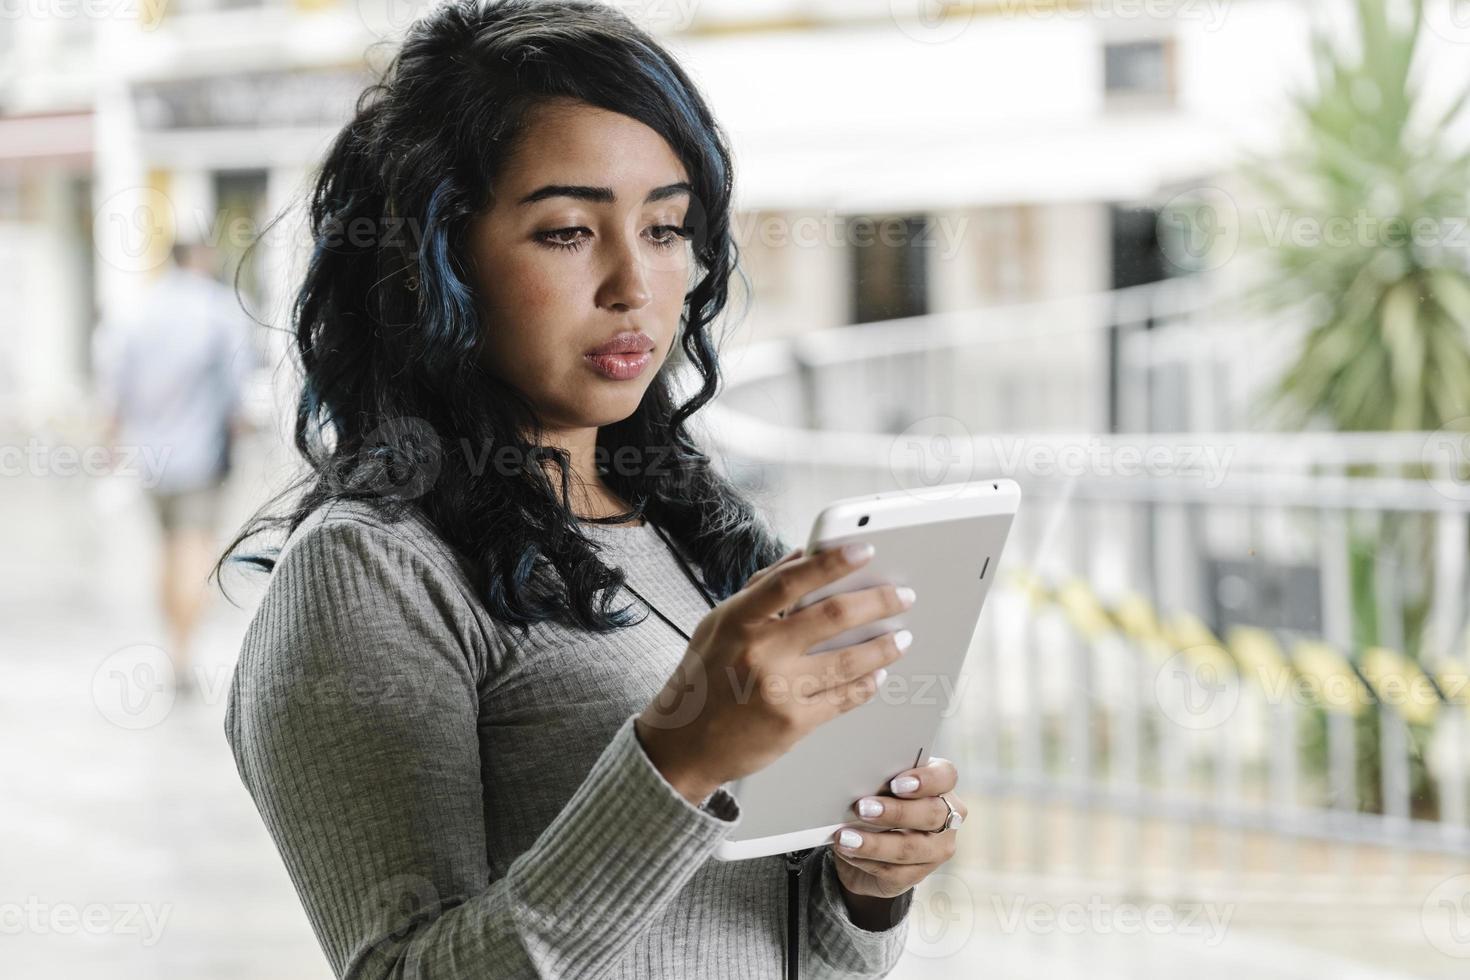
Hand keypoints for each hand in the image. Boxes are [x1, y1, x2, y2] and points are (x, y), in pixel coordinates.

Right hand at [635, 542, 914, 804]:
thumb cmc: (703, 679)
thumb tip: (801, 557)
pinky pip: (843, 698)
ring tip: (901, 638)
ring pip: (848, 660)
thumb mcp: (719, 625)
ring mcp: (778, 689)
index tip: (864, 551)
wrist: (684, 745)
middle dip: (878, 602)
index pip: (791, 581)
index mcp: (738, 620)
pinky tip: (877, 675)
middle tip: (902, 597)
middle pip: (833, 617)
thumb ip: (760, 590)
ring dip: (883, 647)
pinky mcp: (793, 723)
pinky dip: (866, 684)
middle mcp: (759, 651)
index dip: (832, 563)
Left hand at [830, 757, 966, 901]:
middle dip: (896, 812)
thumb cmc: (878, 800)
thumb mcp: (880, 786)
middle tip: (863, 808)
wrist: (868, 843)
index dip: (925, 780)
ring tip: (846, 838)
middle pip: (931, 814)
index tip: (896, 783)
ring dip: (875, 843)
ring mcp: (936, 849)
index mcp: (941, 785)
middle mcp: (946, 817)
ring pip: (911, 848)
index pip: (945, 776)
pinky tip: (848, 853)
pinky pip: (894, 871)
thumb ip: (879, 781)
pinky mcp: (918, 874)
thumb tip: (857, 781)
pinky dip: (866, 861)